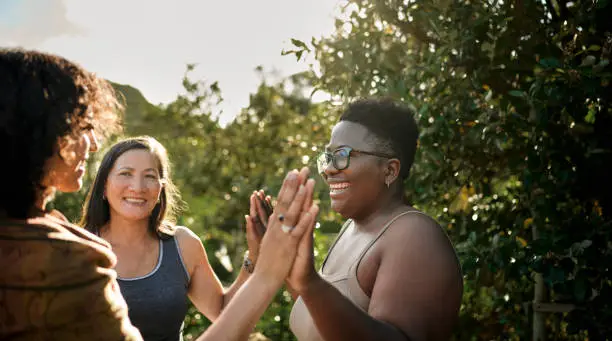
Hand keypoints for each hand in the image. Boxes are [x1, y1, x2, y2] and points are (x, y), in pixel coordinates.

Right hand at [248, 168, 317, 284]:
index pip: (280, 201)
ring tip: (308, 181)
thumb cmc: (265, 264)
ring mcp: (282, 235)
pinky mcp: (289, 245)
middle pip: (285, 202)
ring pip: (292, 212)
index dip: (286, 187)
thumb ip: (262, 229)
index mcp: (272, 226)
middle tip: (300, 168)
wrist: (262, 281)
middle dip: (293, 184)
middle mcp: (276, 227)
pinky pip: (299, 229)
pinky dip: (306, 218)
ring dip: (301, 196)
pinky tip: (314, 208)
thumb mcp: (264, 243)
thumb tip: (258, 216)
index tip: (292, 173)